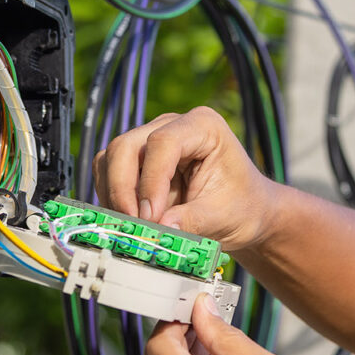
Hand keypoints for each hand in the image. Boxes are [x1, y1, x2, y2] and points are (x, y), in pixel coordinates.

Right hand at [95, 107, 277, 251]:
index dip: (150, 181)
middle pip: (127, 146)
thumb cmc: (242, 206)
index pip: (163, 142)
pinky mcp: (139, 161)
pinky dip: (112, 197)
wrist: (246, 211)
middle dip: (123, 189)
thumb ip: (192, 221)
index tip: (150, 217)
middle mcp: (173, 125)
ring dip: (114, 195)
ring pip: (111, 159)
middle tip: (133, 225)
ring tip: (132, 226)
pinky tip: (129, 219)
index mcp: (204, 126)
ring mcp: (152, 140)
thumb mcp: (223, 216)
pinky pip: (109, 173)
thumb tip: (159, 228)